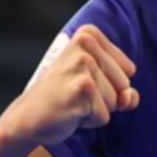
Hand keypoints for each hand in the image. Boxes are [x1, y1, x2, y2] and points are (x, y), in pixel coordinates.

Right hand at [0, 25, 138, 146]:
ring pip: (116, 101)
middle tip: (74, 94)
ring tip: (71, 102)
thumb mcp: (99, 88)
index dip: (109, 85)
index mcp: (89, 35)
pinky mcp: (81, 88)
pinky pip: (104, 116)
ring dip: (96, 110)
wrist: (27, 117)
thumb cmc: (65, 98)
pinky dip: (89, 121)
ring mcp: (83, 65)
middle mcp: (85, 44)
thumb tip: (129, 97)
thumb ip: (125, 91)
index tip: (81, 82)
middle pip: (124, 84)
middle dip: (105, 98)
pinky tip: (68, 112)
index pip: (128, 70)